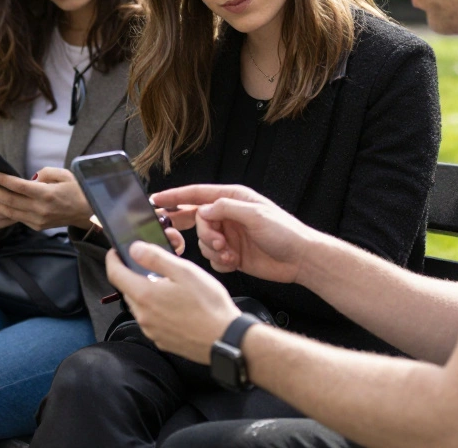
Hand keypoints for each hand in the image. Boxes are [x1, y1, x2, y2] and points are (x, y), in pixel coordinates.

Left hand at [0, 167, 91, 230]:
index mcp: (47, 195)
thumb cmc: (76, 190)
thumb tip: (30, 178)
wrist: (88, 213)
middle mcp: (40, 209)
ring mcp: (37, 220)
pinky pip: (15, 217)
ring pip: (9, 211)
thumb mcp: (65, 175)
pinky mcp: (36, 226)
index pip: (20, 187)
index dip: (3, 180)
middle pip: (10, 200)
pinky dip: (2, 210)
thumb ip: (45, 173)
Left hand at [105, 242, 239, 363]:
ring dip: (147, 293)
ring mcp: (151, 331)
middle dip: (133, 275)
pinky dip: (157, 309)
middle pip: (127, 290)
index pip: (115, 274)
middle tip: (151, 266)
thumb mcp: (184, 271)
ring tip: (168, 286)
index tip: (116, 251)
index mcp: (144, 295)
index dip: (113, 259)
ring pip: (140, 305)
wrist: (226, 339)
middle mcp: (142, 316)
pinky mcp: (162, 341)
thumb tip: (133, 249)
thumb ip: (155, 258)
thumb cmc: (209, 304)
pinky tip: (176, 305)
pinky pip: (152, 320)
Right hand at [152, 184, 317, 284]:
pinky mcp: (231, 254)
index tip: (156, 199)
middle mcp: (228, 216)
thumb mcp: (256, 215)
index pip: (197, 195)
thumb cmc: (285, 232)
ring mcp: (228, 236)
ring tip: (231, 253)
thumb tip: (203, 210)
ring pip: (202, 242)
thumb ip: (226, 209)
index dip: (175, 196)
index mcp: (232, 199)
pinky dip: (219, 262)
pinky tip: (234, 262)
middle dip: (200, 232)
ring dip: (213, 250)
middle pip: (196, 219)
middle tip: (214, 240)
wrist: (300, 259)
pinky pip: (212, 258)